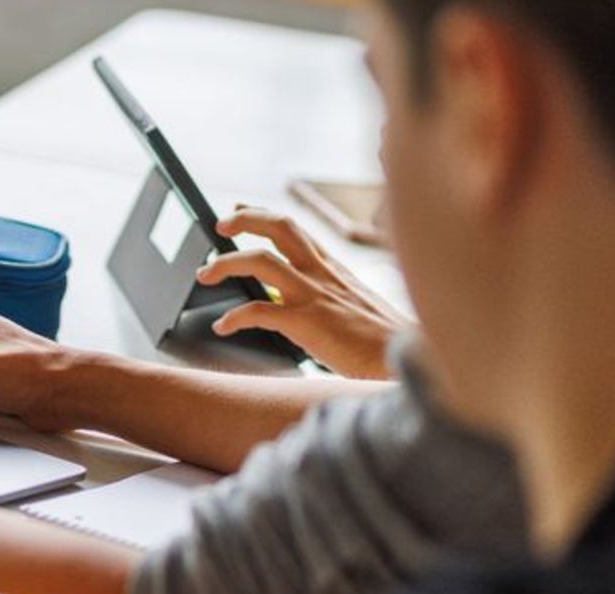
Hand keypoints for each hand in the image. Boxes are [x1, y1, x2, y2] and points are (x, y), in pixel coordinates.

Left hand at [198, 208, 413, 379]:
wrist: (408, 363)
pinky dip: (234, 318)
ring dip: (226, 264)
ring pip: (261, 262)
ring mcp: (315, 297)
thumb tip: (304, 304)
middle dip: (245, 220)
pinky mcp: (309, 325)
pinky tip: (223, 327)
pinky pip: (260, 312)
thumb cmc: (386, 344)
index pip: (295, 230)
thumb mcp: (359, 308)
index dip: (263, 216)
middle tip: (220, 225)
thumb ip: (332, 299)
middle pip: (280, 228)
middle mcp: (323, 275)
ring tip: (205, 274)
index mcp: (335, 269)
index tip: (238, 210)